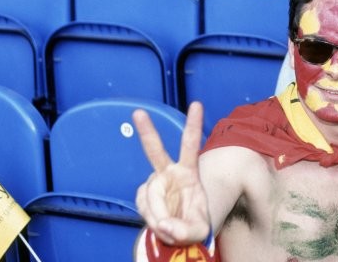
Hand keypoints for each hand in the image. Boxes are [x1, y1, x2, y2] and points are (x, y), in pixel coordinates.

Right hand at [134, 102, 210, 245]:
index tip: (196, 104)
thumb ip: (185, 230)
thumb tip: (164, 224)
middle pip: (155, 151)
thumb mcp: (198, 230)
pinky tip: (160, 223)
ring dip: (158, 214)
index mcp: (189, 172)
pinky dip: (151, 218)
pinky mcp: (143, 196)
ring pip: (150, 196)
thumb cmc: (193, 224)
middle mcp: (169, 173)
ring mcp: (154, 184)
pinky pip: (143, 206)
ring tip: (169, 226)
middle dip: (147, 132)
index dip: (193, 125)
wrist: (179, 234)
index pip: (190, 145)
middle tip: (138, 113)